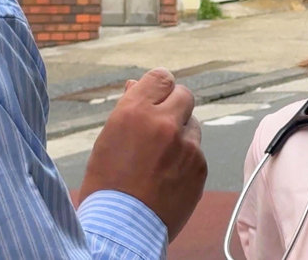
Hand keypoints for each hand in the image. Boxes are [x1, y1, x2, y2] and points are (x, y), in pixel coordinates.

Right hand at [79, 68, 207, 241]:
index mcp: (134, 113)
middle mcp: (164, 123)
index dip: (159, 87)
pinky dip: (186, 158)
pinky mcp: (200, 165)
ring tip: (159, 158)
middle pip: (184, 94)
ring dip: (181, 133)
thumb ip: (129, 109)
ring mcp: (186, 145)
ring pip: (192, 124)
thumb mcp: (108, 139)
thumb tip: (137, 85)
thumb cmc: (107, 184)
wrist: (121, 229)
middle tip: (163, 122)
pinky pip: (197, 151)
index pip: (161, 77)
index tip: (157, 96)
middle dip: (175, 105)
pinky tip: (168, 176)